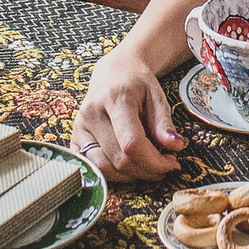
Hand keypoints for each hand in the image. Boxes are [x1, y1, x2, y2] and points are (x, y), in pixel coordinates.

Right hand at [72, 36, 185, 178]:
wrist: (114, 72)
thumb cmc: (137, 84)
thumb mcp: (157, 96)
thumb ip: (163, 123)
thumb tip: (174, 147)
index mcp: (114, 98)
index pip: (132, 143)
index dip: (155, 161)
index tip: (172, 163)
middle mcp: (91, 113)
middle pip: (119, 160)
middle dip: (147, 170)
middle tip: (165, 166)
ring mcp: (79, 127)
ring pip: (104, 169)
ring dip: (130, 176)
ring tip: (148, 166)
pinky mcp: (74, 138)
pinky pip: (92, 168)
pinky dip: (113, 174)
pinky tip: (129, 166)